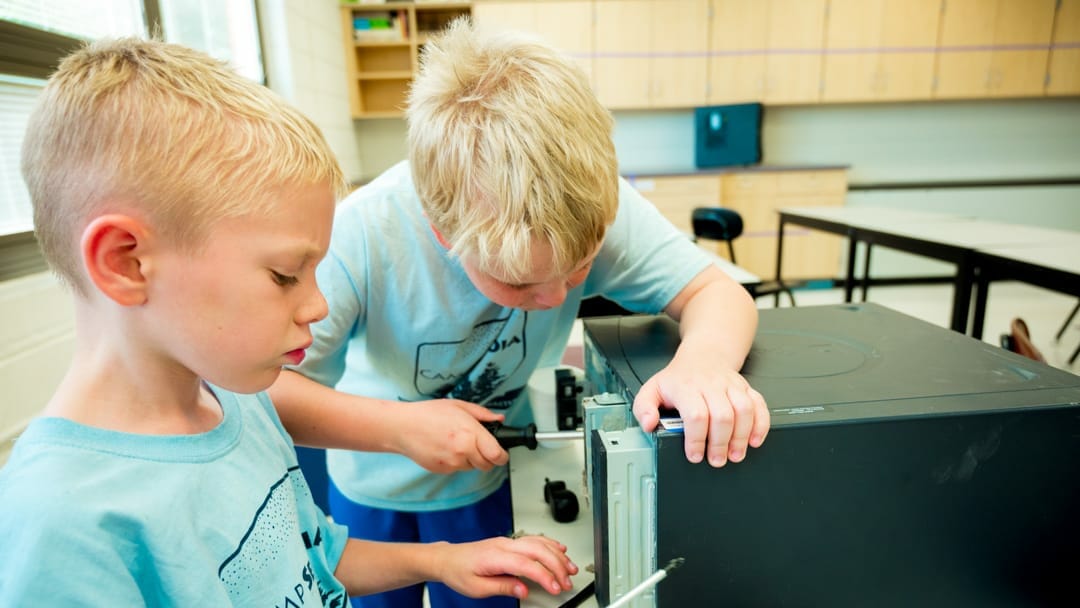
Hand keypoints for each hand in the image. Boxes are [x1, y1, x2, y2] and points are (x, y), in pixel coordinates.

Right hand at [394, 400, 507, 473]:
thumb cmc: (428, 414)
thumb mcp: (459, 406)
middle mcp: (463, 452)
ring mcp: (452, 463)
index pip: (497, 455)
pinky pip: (457, 469)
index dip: (502, 455)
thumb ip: (482, 414)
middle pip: (487, 465)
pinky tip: (445, 448)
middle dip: (486, 457)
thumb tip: (499, 419)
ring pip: (472, 467)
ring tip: (456, 442)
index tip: (501, 453)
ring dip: (470, 459)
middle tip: (478, 445)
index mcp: (470, 434)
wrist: (403, 427)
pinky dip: (456, 461)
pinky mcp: (442, 470)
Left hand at [435, 536, 576, 599]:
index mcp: (495, 556)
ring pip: (539, 542)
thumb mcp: (477, 588)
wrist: (448, 559)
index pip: (527, 564)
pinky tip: (560, 550)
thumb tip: (524, 590)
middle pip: (538, 550)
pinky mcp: (510, 542)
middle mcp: (504, 545)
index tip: (555, 588)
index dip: (545, 576)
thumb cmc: (459, 572)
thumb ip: (503, 587)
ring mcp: (508, 541)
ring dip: (558, 555)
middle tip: (567, 582)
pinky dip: (550, 544)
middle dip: (557, 566)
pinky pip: (534, 539)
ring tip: (570, 568)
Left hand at [633, 362, 768, 466]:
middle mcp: (711, 385)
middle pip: (722, 416)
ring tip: (735, 454)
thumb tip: (649, 425)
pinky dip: (760, 425)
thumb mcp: (652, 389)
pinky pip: (759, 405)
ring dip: (741, 437)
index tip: (695, 455)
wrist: (703, 356)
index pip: (696, 414)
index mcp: (686, 387)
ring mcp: (731, 385)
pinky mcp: (746, 388)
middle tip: (716, 460)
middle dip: (720, 443)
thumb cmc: (679, 379)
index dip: (697, 439)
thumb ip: (643, 408)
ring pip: (744, 410)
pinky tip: (754, 440)